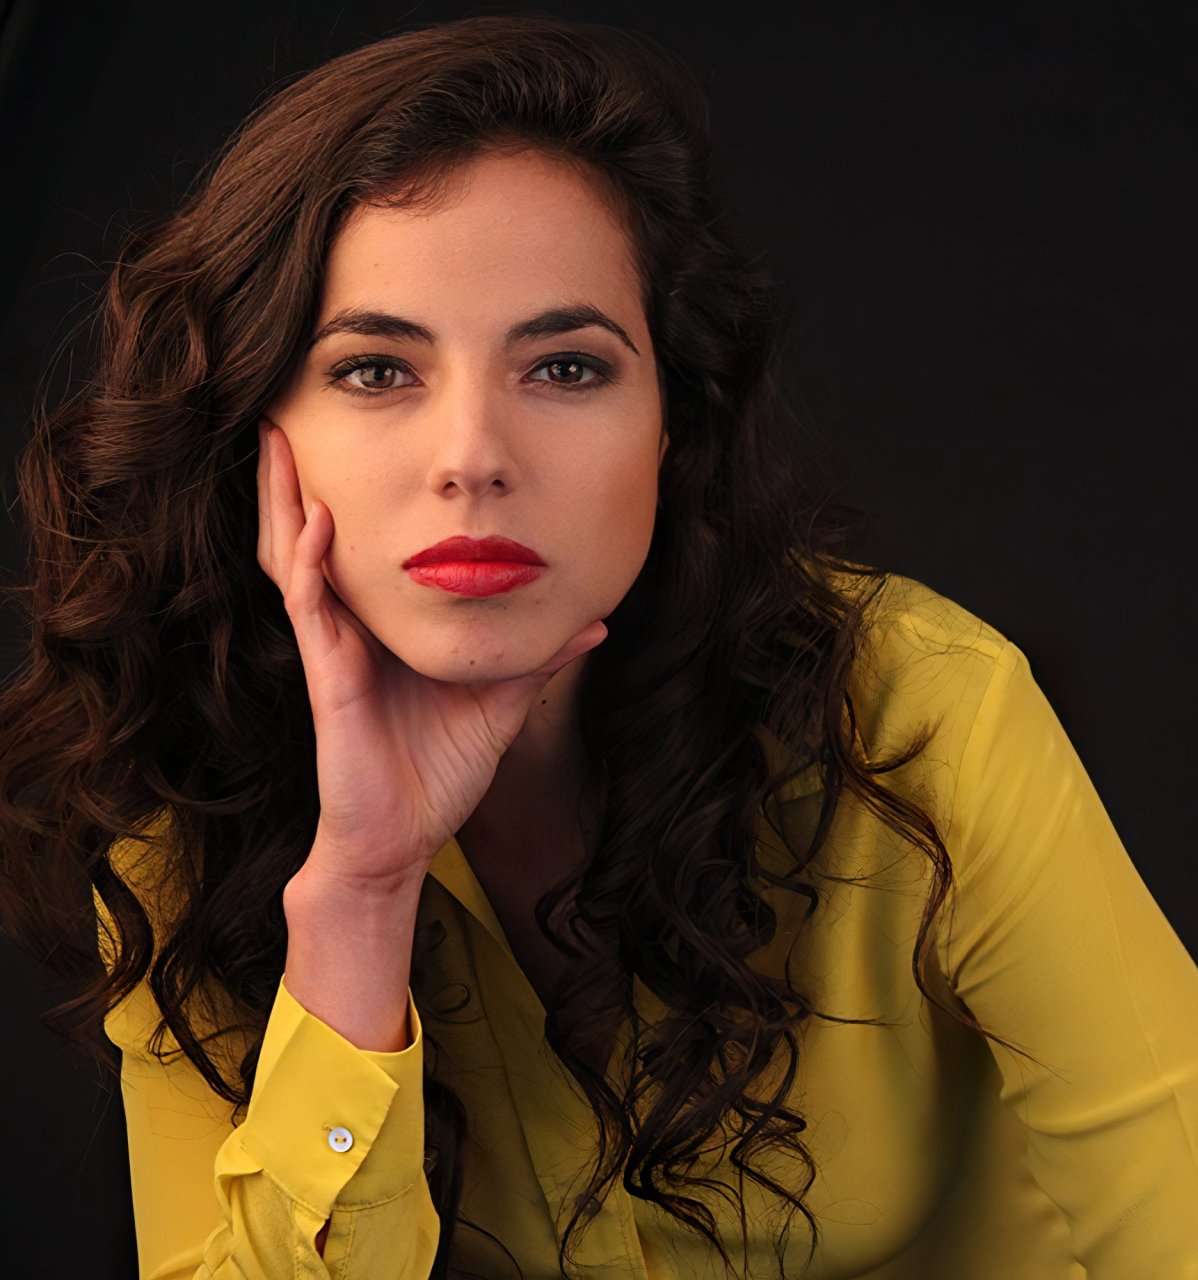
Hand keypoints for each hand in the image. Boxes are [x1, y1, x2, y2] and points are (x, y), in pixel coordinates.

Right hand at [255, 420, 607, 891]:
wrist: (402, 843)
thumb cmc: (437, 776)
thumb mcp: (501, 704)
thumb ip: (537, 659)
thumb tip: (594, 622)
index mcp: (383, 629)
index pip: (363, 548)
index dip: (356, 496)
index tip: (365, 436)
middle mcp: (350, 630)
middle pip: (313, 538)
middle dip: (299, 478)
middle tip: (292, 410)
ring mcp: (332, 652)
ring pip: (296, 559)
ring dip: (287, 500)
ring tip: (280, 440)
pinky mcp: (327, 680)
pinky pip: (311, 609)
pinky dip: (312, 563)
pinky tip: (317, 521)